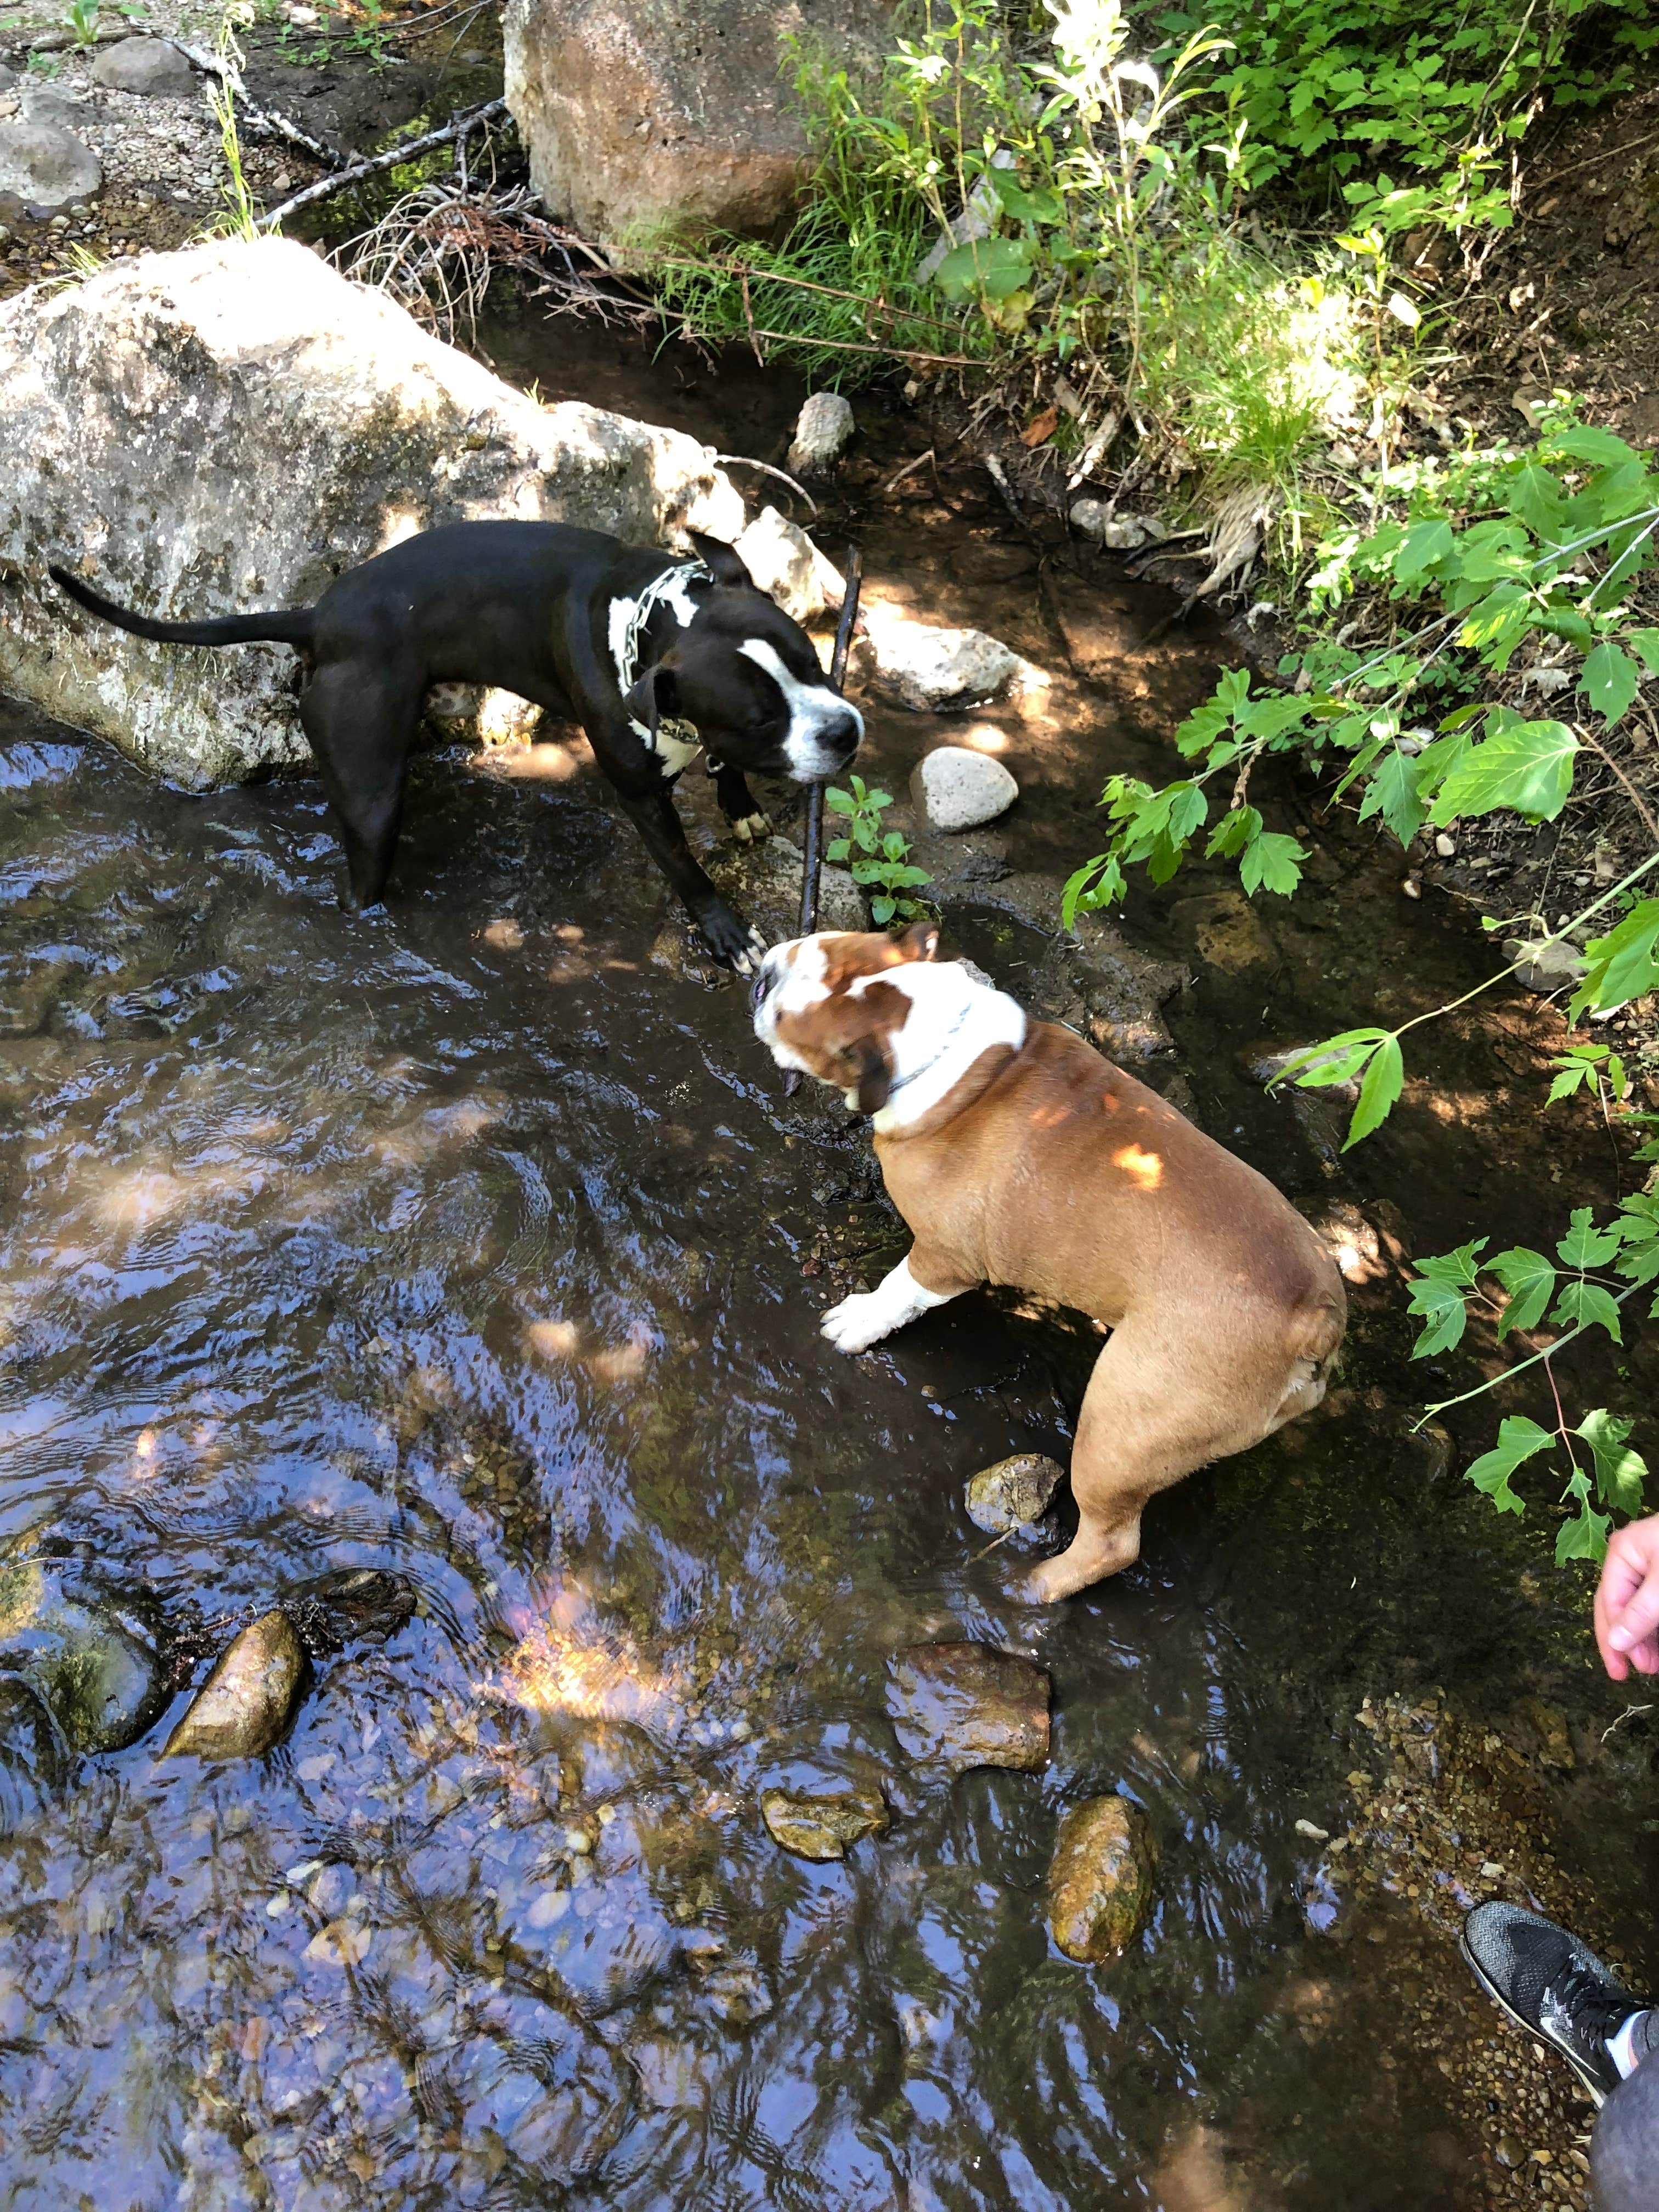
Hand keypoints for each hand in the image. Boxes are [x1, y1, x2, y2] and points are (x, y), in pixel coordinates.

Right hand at [1594, 1514, 1658, 1680]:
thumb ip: (1641, 1613)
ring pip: (1640, 1608)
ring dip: (1645, 1637)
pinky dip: (1657, 1624)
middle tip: (1640, 1671)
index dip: (1614, 1637)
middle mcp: (1634, 1559)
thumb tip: (1615, 1642)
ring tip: (1654, 1663)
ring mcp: (1653, 1566)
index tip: (1626, 1669)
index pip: (1609, 1601)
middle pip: (1620, 1606)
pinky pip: (1655, 1603)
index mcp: (1623, 1553)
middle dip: (1629, 1640)